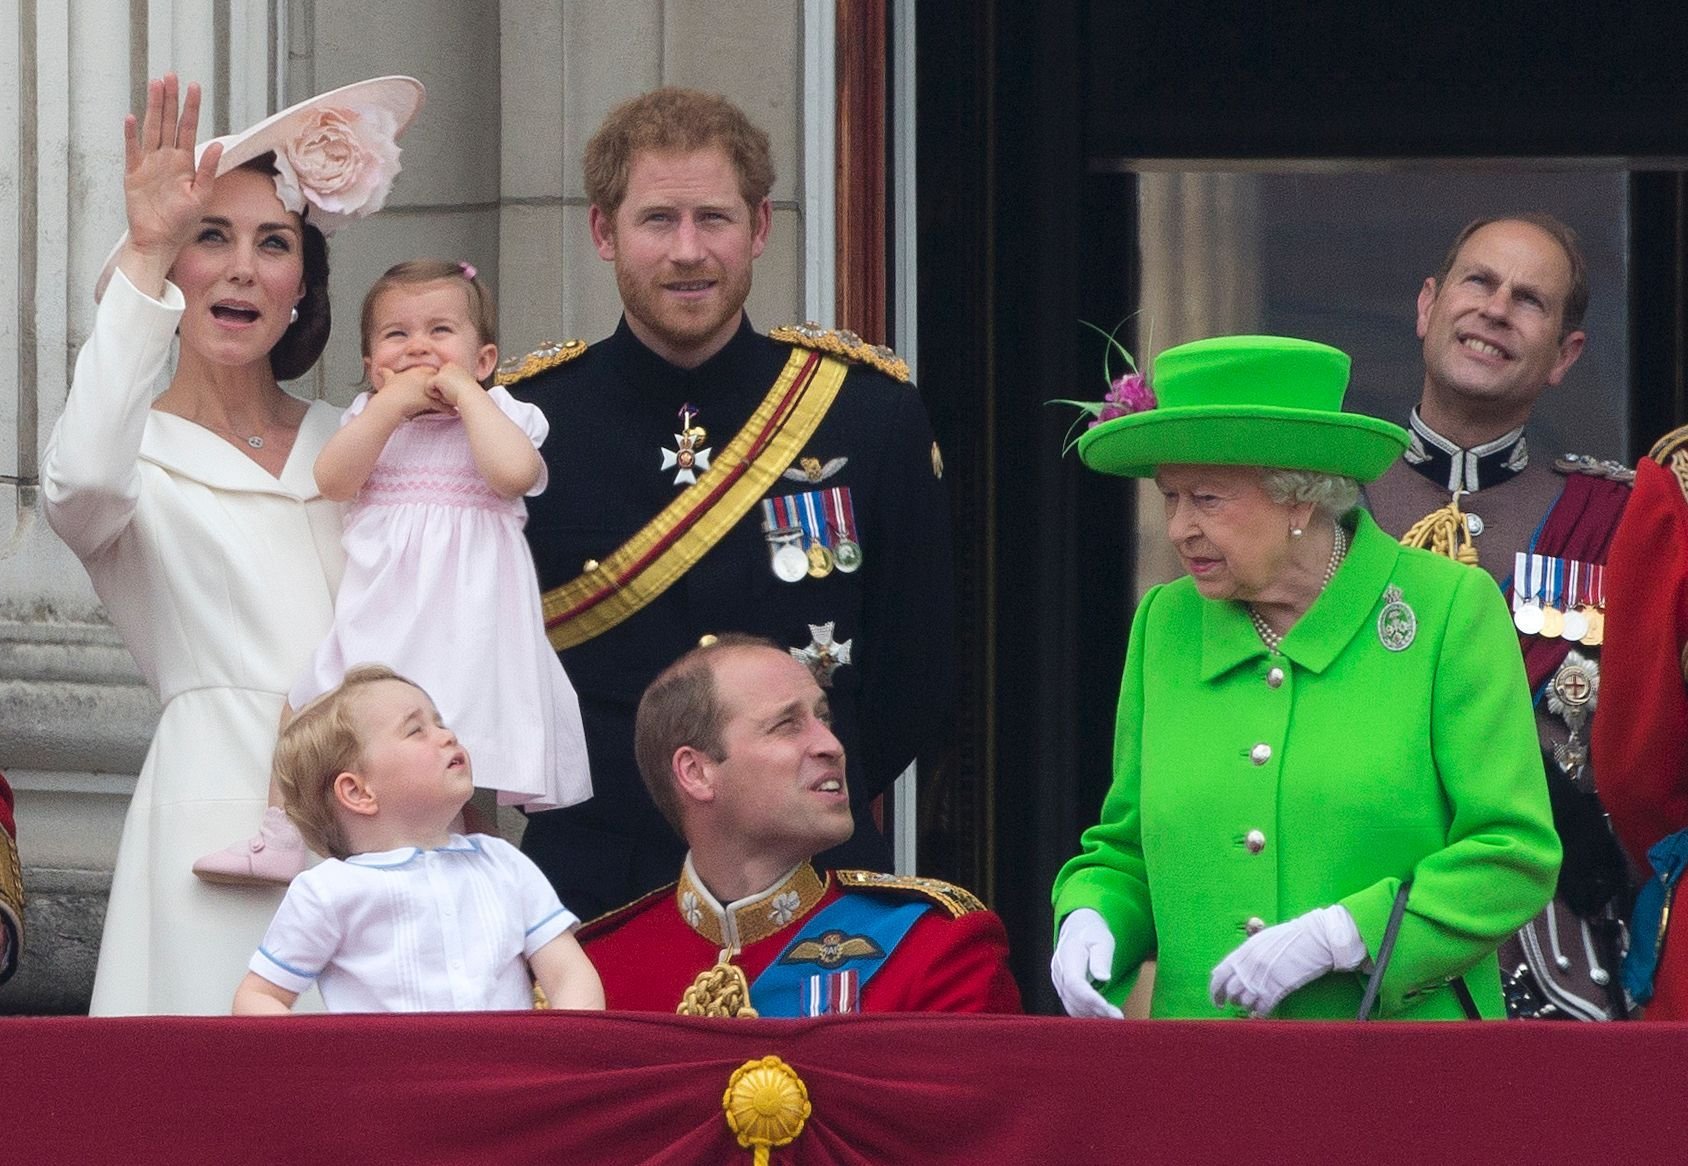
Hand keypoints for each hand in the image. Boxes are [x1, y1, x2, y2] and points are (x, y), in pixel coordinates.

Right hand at [122, 74, 221, 263]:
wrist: (160, 240)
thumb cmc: (183, 222)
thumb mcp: (201, 196)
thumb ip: (209, 170)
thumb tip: (218, 145)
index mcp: (184, 163)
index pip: (188, 128)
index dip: (190, 108)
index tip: (193, 87)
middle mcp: (166, 159)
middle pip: (167, 122)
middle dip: (169, 99)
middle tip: (171, 75)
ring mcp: (148, 164)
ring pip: (151, 129)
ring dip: (153, 108)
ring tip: (155, 85)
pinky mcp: (133, 174)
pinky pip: (132, 150)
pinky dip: (131, 135)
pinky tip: (132, 118)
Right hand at [371, 366, 449, 417]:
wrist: (388, 403)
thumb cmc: (388, 393)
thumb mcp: (388, 379)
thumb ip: (386, 373)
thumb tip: (381, 369)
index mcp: (416, 372)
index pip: (432, 372)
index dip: (437, 378)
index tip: (443, 383)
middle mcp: (423, 378)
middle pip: (441, 381)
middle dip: (448, 386)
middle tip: (455, 391)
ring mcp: (427, 389)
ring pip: (443, 393)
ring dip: (451, 398)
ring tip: (457, 402)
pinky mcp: (428, 399)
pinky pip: (441, 404)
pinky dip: (448, 409)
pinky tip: (453, 412)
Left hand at [425, 362, 483, 409]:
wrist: (471, 397)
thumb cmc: (467, 395)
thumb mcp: (458, 386)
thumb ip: (449, 384)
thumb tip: (439, 388)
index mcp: (454, 366)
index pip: (441, 379)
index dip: (446, 389)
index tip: (457, 392)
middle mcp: (447, 365)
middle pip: (435, 381)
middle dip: (441, 390)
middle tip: (454, 394)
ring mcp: (442, 370)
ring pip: (431, 384)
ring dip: (438, 393)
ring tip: (450, 395)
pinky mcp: (437, 377)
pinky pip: (428, 388)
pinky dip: (435, 395)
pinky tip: (445, 396)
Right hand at [1051, 908, 1124, 1018]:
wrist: (1078, 931)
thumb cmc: (1092, 935)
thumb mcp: (1102, 940)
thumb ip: (1101, 958)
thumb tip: (1103, 977)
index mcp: (1068, 955)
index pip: (1074, 982)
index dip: (1090, 998)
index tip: (1108, 1009)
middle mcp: (1059, 971)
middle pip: (1073, 998)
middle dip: (1096, 1011)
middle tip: (1118, 1017)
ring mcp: (1058, 982)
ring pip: (1071, 1006)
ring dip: (1092, 1016)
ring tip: (1113, 1020)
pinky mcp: (1062, 990)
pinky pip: (1072, 1007)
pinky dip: (1086, 1015)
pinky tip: (1102, 1018)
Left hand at [1209, 904, 1366, 1016]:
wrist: (1315, 938)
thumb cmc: (1291, 937)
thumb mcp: (1264, 938)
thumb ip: (1247, 951)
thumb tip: (1234, 965)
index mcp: (1243, 951)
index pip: (1219, 974)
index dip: (1215, 990)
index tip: (1217, 1000)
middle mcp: (1249, 966)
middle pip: (1230, 991)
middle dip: (1231, 1000)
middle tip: (1235, 1005)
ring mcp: (1262, 978)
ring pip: (1244, 1002)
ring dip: (1246, 1007)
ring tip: (1252, 1006)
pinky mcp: (1277, 989)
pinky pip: (1261, 1008)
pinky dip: (1259, 1014)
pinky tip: (1261, 1014)